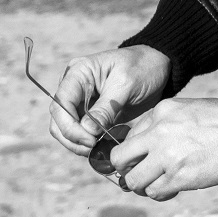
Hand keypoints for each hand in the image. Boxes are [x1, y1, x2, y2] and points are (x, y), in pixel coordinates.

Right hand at [48, 46, 171, 158]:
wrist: (158, 66)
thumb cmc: (142, 67)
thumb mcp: (126, 84)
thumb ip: (106, 108)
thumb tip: (87, 131)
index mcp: (77, 74)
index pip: (60, 104)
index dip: (69, 126)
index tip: (88, 139)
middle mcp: (73, 89)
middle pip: (59, 120)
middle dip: (72, 138)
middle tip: (93, 148)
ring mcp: (80, 103)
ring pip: (65, 130)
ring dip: (78, 144)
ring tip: (98, 149)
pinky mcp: (90, 115)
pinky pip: (80, 133)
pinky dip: (87, 143)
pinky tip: (101, 148)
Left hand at [110, 98, 217, 199]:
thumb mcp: (191, 110)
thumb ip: (167, 125)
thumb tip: (150, 148)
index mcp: (162, 111)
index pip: (130, 135)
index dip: (136, 151)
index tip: (145, 159)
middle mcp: (158, 131)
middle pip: (120, 158)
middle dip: (128, 169)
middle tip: (143, 174)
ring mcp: (166, 155)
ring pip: (134, 181)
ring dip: (145, 185)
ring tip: (161, 183)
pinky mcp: (179, 176)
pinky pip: (155, 192)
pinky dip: (162, 193)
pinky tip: (175, 188)